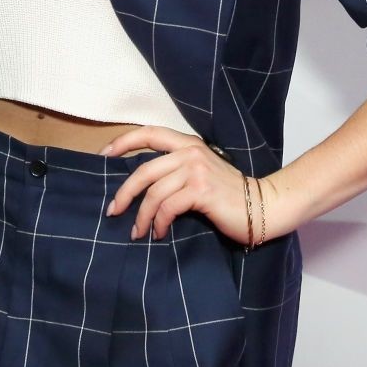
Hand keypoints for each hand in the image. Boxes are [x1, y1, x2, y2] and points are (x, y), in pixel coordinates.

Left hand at [101, 125, 254, 243]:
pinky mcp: (201, 190)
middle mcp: (191, 152)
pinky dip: (158, 223)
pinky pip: (167, 207)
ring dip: (141, 216)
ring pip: (153, 192)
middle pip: (143, 169)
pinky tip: (158, 233)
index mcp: (188, 143)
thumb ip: (175, 170)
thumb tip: (139, 185)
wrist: (263, 206)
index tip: (103, 155)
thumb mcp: (200, 173)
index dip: (122, 142)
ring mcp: (196, 170)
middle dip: (124, 193)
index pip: (149, 133)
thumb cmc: (228, 195)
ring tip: (138, 232)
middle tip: (113, 211)